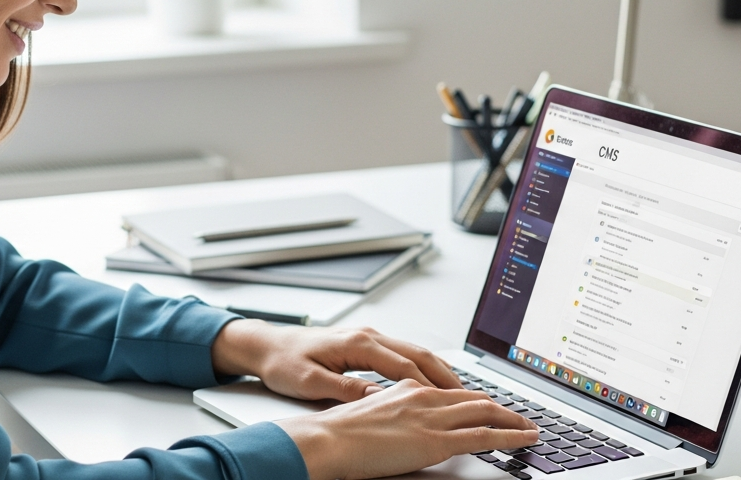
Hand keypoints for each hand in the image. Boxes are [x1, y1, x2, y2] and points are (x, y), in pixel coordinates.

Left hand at [210, 320, 462, 402]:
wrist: (266, 344)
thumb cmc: (283, 363)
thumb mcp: (310, 383)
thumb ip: (345, 390)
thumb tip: (378, 399)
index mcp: (357, 343)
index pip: (405, 366)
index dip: (431, 386)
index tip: (452, 404)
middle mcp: (368, 336)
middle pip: (419, 354)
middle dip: (448, 376)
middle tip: (474, 398)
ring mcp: (369, 337)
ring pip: (415, 352)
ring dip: (440, 370)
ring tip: (464, 392)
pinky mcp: (365, 343)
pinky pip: (404, 354)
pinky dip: (424, 367)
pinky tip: (433, 382)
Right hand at [277, 379, 541, 479]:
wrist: (327, 439)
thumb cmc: (338, 432)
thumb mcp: (368, 412)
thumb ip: (390, 410)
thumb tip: (400, 421)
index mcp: (407, 388)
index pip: (452, 391)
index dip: (475, 398)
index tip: (489, 405)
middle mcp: (425, 397)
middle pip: (474, 398)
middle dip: (502, 408)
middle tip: (520, 416)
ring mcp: (432, 418)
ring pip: (486, 413)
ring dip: (513, 420)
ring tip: (530, 428)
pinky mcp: (436, 441)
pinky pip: (484, 436)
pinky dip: (510, 436)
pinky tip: (525, 439)